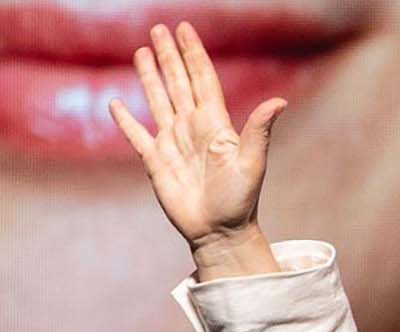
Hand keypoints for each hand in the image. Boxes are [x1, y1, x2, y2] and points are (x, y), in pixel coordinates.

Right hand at [109, 22, 285, 278]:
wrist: (220, 231)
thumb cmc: (240, 200)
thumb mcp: (251, 162)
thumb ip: (259, 130)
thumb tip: (280, 101)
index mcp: (215, 124)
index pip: (202, 80)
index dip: (193, 54)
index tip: (185, 29)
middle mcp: (193, 128)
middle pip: (178, 83)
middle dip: (169, 56)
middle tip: (159, 28)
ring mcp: (173, 143)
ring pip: (158, 101)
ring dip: (150, 77)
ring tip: (142, 51)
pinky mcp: (155, 161)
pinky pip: (137, 134)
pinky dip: (125, 119)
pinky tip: (117, 103)